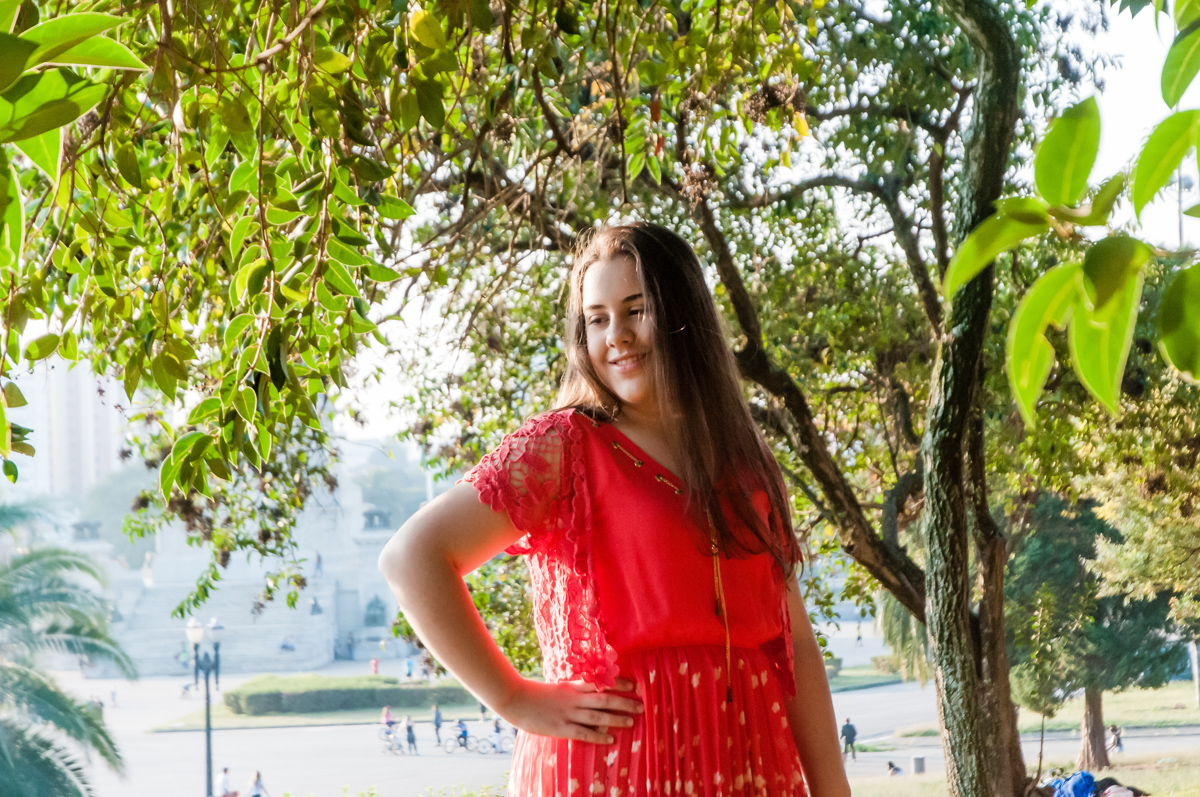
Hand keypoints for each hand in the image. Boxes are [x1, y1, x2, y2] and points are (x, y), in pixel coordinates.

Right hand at [499, 677, 642, 743]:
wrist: (515, 700)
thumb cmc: (537, 693)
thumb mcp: (559, 687)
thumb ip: (575, 689)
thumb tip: (593, 689)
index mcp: (572, 686)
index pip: (600, 683)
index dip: (618, 683)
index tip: (634, 684)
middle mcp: (573, 699)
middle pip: (604, 699)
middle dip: (624, 702)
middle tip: (641, 705)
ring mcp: (567, 713)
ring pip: (597, 716)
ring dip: (616, 719)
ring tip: (632, 722)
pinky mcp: (560, 728)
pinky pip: (583, 732)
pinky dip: (598, 736)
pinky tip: (610, 739)